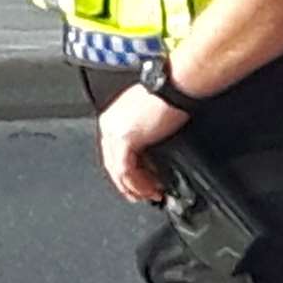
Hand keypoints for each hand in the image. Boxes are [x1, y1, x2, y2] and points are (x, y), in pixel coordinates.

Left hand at [96, 84, 188, 203]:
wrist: (174, 88)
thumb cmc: (167, 97)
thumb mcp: (147, 119)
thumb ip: (142, 138)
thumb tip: (148, 158)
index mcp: (112, 118)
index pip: (113, 153)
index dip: (127, 173)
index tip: (141, 183)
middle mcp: (109, 124)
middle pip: (112, 164)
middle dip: (130, 184)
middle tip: (146, 194)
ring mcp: (114, 131)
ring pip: (117, 171)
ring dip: (136, 187)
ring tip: (152, 194)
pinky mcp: (125, 138)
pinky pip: (126, 171)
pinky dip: (138, 184)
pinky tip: (151, 188)